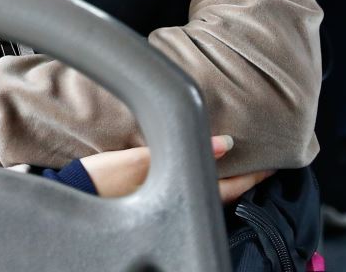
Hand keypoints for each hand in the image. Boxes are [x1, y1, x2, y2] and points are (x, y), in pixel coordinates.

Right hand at [79, 134, 274, 203]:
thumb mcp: (139, 160)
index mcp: (181, 196)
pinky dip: (202, 173)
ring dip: (223, 174)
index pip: (231, 187)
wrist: (70, 193)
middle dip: (243, 176)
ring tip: (235, 157)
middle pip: (222, 191)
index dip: (255, 176)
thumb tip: (227, 142)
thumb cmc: (100, 181)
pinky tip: (199, 163)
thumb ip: (181, 148)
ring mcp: (165, 201)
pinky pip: (189, 185)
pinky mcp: (150, 195)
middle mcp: (178, 203)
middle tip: (261, 158)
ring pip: (206, 188)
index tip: (275, 163)